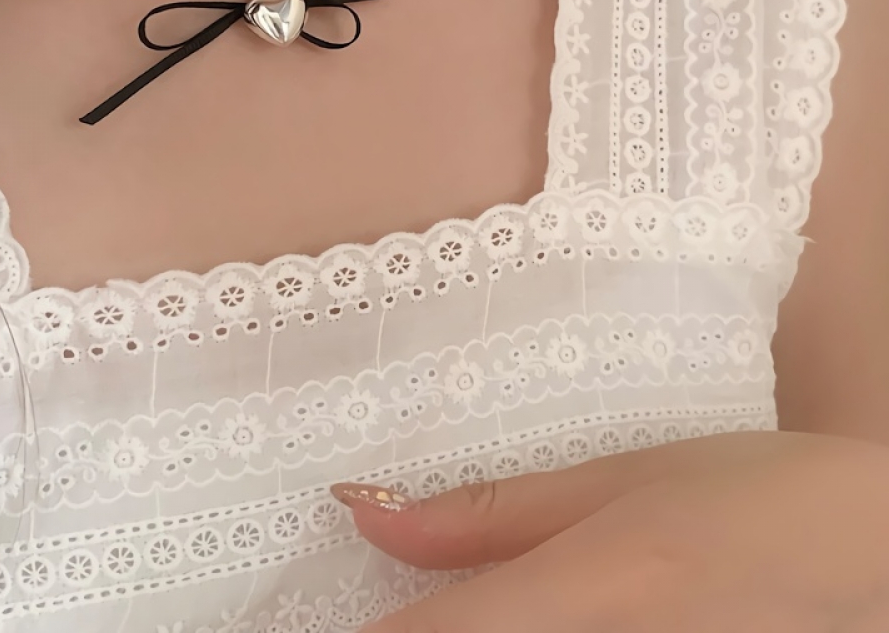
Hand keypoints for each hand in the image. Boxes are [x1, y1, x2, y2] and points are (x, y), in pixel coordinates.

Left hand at [332, 431, 888, 631]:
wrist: (877, 556)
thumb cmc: (750, 494)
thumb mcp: (619, 482)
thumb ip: (490, 515)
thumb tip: (367, 512)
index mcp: (589, 587)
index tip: (273, 619)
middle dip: (412, 627)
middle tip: (362, 600)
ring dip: (448, 626)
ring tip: (434, 599)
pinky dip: (500, 630)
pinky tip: (506, 606)